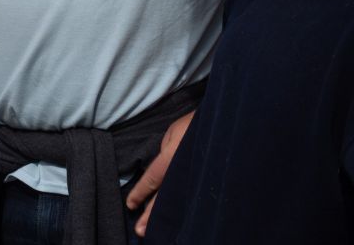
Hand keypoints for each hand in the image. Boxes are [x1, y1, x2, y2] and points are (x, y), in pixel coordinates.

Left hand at [126, 110, 194, 237]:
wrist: (222, 124)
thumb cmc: (194, 124)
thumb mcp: (172, 133)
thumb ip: (163, 152)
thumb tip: (159, 169)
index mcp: (171, 158)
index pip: (152, 179)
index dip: (140, 193)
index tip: (131, 205)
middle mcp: (181, 171)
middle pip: (163, 197)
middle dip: (151, 214)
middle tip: (140, 231)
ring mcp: (194, 178)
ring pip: (175, 200)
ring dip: (163, 214)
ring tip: (153, 229)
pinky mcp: (204, 181)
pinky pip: (187, 195)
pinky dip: (179, 206)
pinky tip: (174, 216)